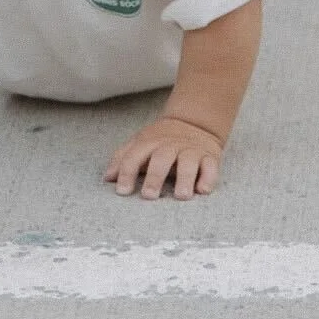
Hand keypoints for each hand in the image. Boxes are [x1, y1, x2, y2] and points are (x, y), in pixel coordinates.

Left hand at [105, 114, 224, 200]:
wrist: (194, 122)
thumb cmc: (161, 141)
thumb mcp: (140, 143)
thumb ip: (123, 159)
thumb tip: (107, 178)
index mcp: (150, 142)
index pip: (135, 156)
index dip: (127, 172)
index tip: (122, 191)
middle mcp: (171, 145)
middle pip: (162, 158)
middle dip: (155, 177)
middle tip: (149, 196)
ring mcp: (191, 150)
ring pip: (189, 162)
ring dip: (185, 178)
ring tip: (181, 196)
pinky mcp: (209, 157)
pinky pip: (211, 167)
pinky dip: (208, 178)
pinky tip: (203, 190)